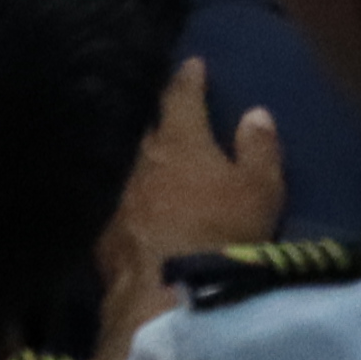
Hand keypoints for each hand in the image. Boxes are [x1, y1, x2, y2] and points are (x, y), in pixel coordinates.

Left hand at [94, 64, 282, 359]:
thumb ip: (258, 149)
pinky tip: (125, 205)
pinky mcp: (101, 233)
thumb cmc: (222, 234)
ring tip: (144, 154)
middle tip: (161, 105)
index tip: (191, 63)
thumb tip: (255, 112)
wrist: (166, 296)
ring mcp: (115, 195)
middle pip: (145, 124)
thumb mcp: (259, 192)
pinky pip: (112, 202)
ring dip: (136, 156)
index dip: (188, 78)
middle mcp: (138, 157)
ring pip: (125, 162)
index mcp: (178, 139)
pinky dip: (123, 198)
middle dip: (154, 114)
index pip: (181, 96)